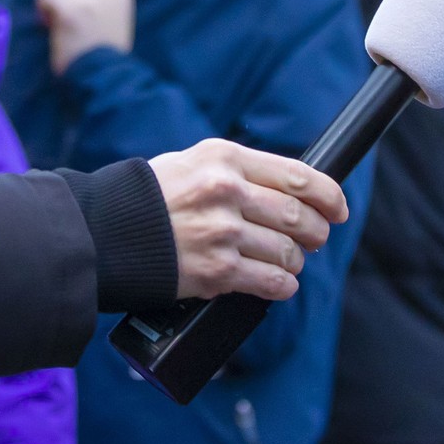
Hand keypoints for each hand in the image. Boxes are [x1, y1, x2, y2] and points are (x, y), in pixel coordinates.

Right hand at [149, 138, 348, 300]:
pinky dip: (283, 285)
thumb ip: (237, 172)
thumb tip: (289, 194)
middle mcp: (226, 192)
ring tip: (286, 261)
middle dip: (315, 232)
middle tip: (314, 239)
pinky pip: (271, 282)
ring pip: (288, 252)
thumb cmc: (150, 198)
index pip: (297, 175)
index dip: (329, 195)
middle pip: (299, 216)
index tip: (338, 208)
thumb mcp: (192, 163)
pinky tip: (278, 282)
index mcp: (224, 158)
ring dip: (295, 261)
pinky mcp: (216, 270)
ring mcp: (222, 232)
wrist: (105, 232)